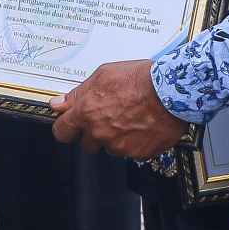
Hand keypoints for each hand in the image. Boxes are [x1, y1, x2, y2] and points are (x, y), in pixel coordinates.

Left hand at [49, 59, 185, 158]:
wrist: (170, 91)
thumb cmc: (139, 79)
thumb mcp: (103, 75)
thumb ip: (77, 94)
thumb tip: (58, 104)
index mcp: (86, 113)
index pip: (62, 132)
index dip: (65, 129)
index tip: (69, 126)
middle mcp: (100, 133)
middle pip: (86, 144)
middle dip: (93, 134)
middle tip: (108, 118)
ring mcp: (119, 146)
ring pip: (110, 148)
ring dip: (115, 138)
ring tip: (130, 118)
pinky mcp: (138, 154)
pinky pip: (131, 152)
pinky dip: (135, 142)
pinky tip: (142, 126)